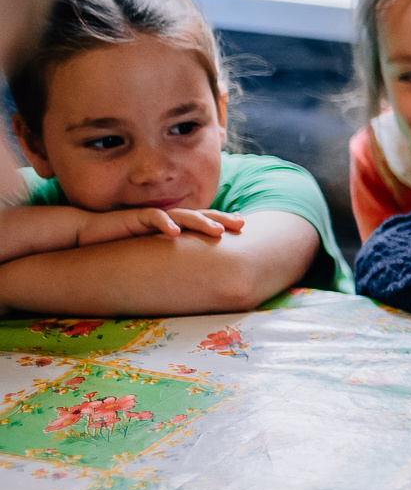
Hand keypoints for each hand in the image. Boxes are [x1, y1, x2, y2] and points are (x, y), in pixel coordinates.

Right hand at [78, 206, 245, 246]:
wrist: (89, 234)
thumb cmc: (122, 245)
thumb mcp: (153, 252)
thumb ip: (172, 256)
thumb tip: (194, 274)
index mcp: (173, 225)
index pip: (202, 221)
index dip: (221, 221)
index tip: (241, 225)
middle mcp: (166, 219)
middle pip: (200, 215)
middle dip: (221, 218)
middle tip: (241, 224)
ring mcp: (151, 217)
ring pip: (181, 216)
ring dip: (201, 222)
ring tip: (218, 231)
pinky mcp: (133, 218)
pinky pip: (152, 218)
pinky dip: (164, 224)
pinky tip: (176, 232)